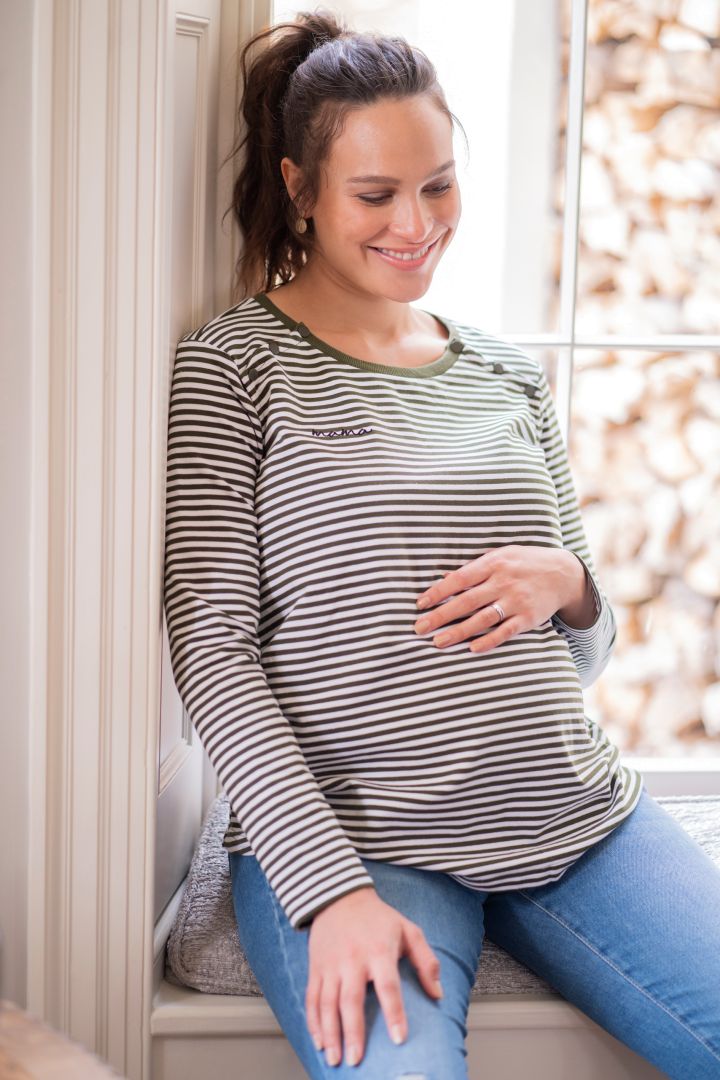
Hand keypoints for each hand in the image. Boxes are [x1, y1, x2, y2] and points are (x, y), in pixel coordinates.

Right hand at [306, 886, 442, 1067]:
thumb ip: (426, 960)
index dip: (394, 1013)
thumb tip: (438, 993)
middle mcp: (353, 959)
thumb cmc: (378, 918)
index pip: (388, 986)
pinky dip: (313, 1022)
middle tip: (356, 1060)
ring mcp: (331, 965)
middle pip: (351, 1000)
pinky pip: (312, 998)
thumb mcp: (409, 930)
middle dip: (352, 1032)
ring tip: (334, 1058)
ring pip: (327, 1003)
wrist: (339, 897)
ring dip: (330, 1033)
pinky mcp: (316, 968)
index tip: (399, 1038)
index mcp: (379, 951)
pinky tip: (318, 1041)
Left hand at [413, 545, 587, 653]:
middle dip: (441, 615)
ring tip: (438, 642)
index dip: (438, 591)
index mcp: (493, 563)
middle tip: (419, 628)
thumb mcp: (500, 555)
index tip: (420, 604)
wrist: (563, 574)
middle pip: (466, 601)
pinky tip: (472, 649)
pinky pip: (505, 632)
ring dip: (459, 632)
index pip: (459, 578)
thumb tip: (444, 578)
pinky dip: (489, 641)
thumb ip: (474, 568)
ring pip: (482, 619)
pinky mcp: (528, 618)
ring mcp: (516, 600)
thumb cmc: (524, 563)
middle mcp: (503, 582)